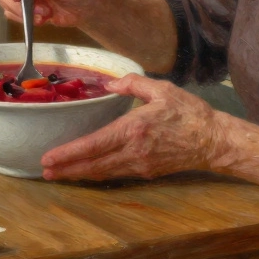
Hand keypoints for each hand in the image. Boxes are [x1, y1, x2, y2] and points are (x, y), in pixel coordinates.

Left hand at [40, 75, 223, 180]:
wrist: (213, 140)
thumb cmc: (189, 113)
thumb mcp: (162, 89)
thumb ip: (133, 83)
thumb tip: (110, 84)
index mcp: (134, 129)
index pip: (94, 144)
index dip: (69, 153)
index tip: (49, 157)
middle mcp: (133, 151)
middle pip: (93, 165)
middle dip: (67, 169)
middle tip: (44, 171)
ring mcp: (140, 165)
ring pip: (102, 173)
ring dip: (79, 175)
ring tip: (58, 174)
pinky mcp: (146, 172)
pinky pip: (115, 174)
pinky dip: (97, 174)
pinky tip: (86, 172)